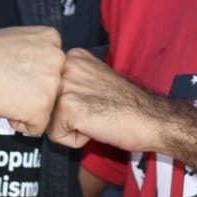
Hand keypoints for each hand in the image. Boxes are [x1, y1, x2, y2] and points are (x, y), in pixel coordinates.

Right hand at [0, 26, 64, 135]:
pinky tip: (4, 104)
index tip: (14, 70)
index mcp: (52, 38)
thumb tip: (42, 66)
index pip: (54, 68)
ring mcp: (52, 83)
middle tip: (8, 82)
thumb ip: (37, 52)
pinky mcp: (41, 106)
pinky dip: (18, 122)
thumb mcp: (18, 39)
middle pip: (52, 89)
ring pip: (46, 108)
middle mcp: (57, 58)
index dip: (31, 75)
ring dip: (25, 106)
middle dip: (31, 92)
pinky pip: (36, 127)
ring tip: (5, 90)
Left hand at [49, 48, 163, 151]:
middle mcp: (66, 66)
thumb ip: (73, 80)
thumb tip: (46, 94)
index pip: (50, 90)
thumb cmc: (126, 105)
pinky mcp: (67, 108)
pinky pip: (57, 136)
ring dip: (71, 127)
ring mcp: (65, 86)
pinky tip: (96, 127)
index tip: (94, 101)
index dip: (71, 104)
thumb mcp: (95, 79)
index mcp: (73, 56)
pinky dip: (76, 140)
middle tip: (97, 110)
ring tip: (96, 118)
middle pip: (47, 104)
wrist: (150, 118)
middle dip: (68, 116)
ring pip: (50, 121)